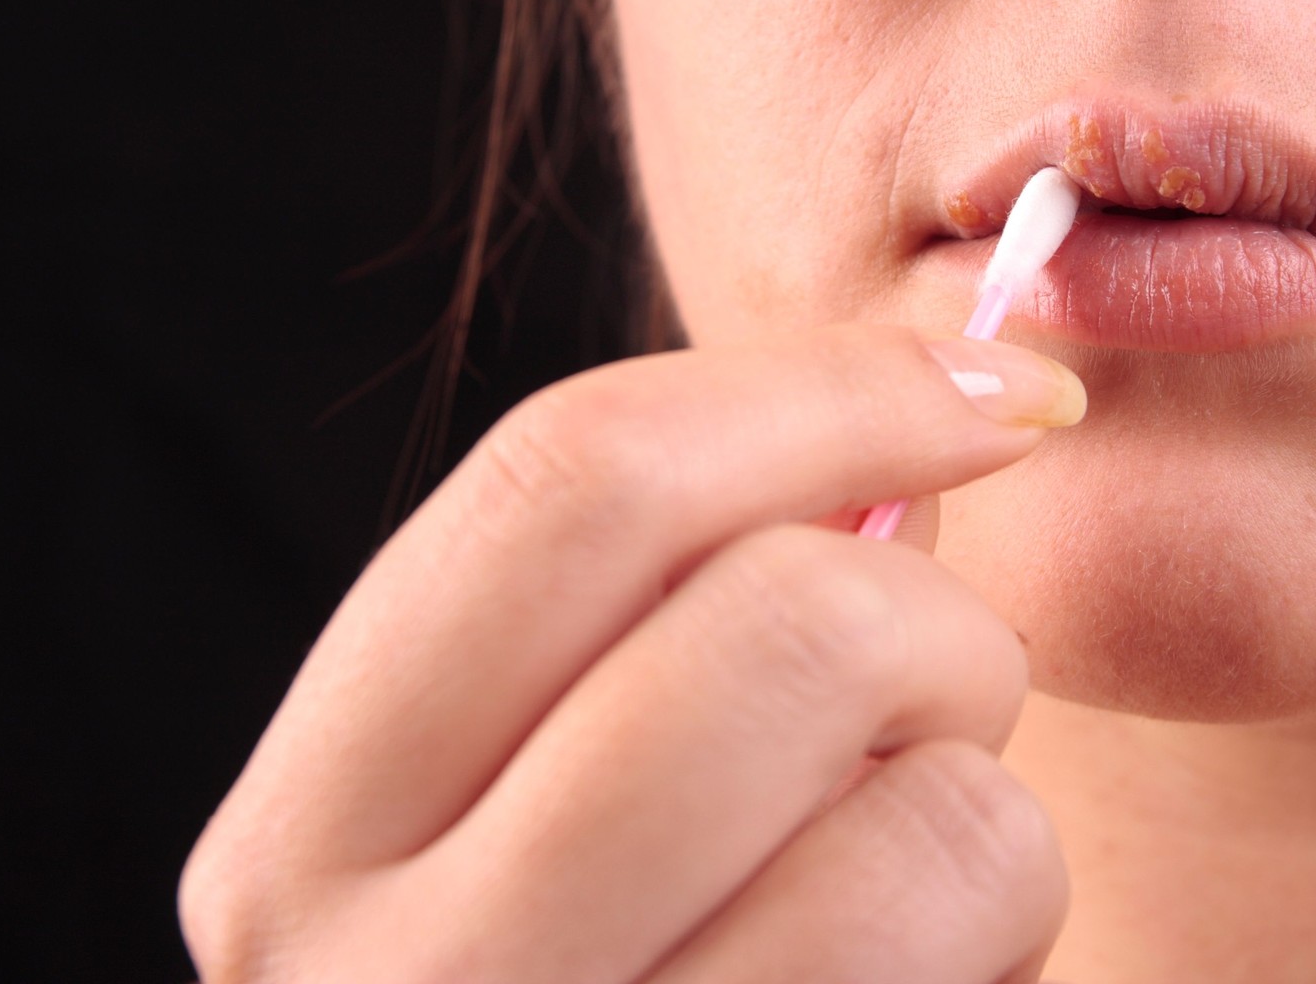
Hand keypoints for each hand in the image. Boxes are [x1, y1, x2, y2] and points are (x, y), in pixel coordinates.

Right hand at [180, 325, 1082, 982]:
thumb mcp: (541, 791)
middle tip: (926, 705)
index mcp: (314, 826)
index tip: (1001, 392)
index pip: (578, 480)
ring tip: (894, 886)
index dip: (832, 390)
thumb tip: (931, 406)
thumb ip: (671, 606)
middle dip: (941, 628)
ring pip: (938, 815)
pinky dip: (995, 944)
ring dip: (980, 813)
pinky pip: (978, 951)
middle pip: (793, 622)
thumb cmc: (610, 961)